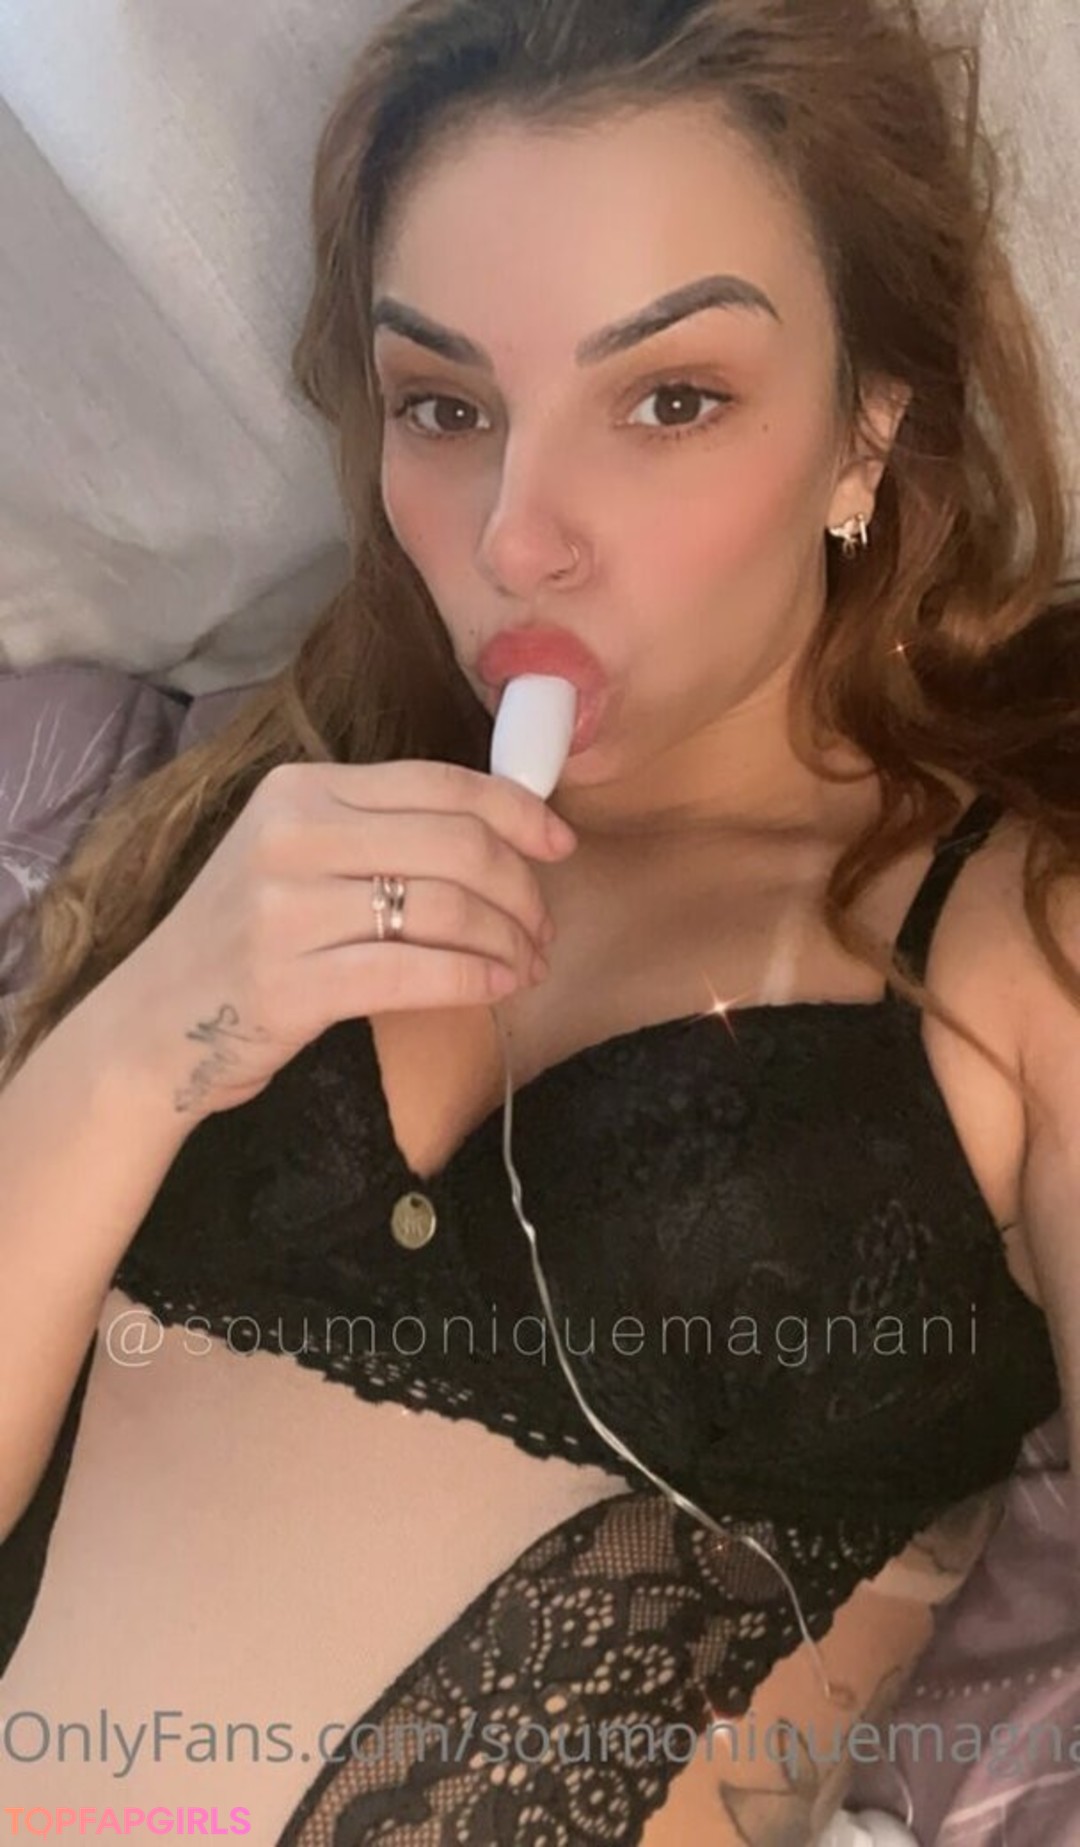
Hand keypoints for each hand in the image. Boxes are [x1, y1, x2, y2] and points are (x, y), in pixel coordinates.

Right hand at [102, 759, 575, 1121]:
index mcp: (300, 791)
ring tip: (525, 964)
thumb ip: (379, 833)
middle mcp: (291, 836)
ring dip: (507, 941)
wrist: (155, 1023)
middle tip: (541, 928)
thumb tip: (503, 830)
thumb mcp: (296, 857)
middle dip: (520, 889)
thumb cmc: (247, 940)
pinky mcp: (291, 983)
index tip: (559, 846)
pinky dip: (474, 979)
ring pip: (446, 909)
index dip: (517, 811)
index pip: (439, 783)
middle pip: (456, 845)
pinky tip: (497, 988)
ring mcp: (285, 910)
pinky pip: (416, 972)